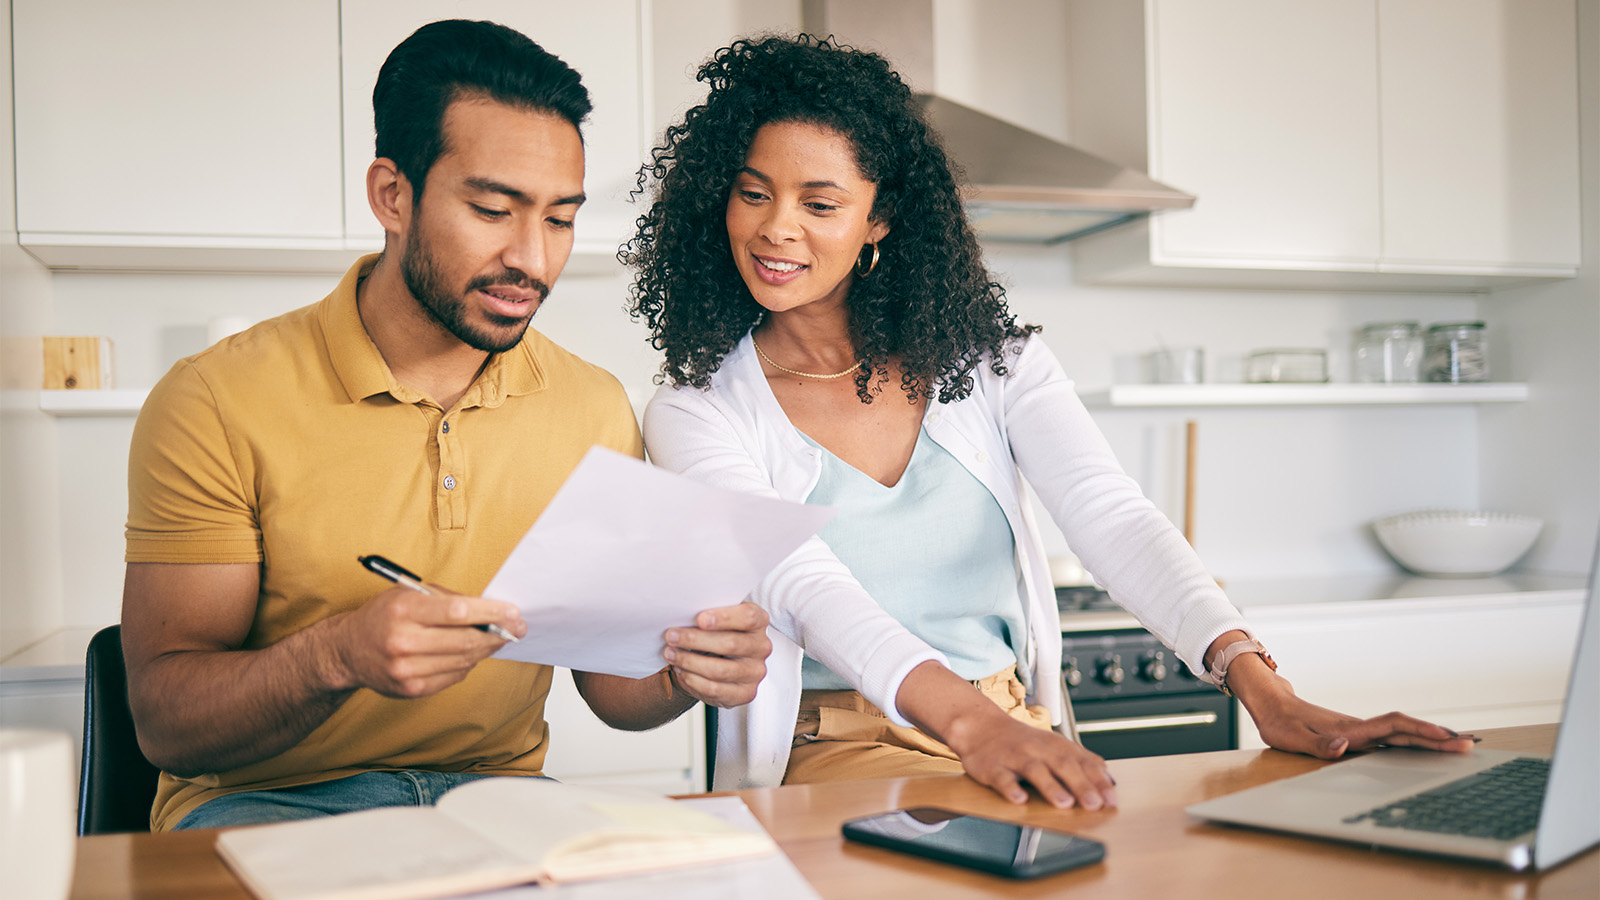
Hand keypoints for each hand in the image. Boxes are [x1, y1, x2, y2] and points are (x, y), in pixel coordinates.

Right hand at [320, 585, 525, 698]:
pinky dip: (467, 664)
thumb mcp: (409, 593)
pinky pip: (453, 676)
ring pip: (463, 661)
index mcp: (404, 610)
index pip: (458, 612)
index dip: (491, 613)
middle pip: (465, 640)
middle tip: (517, 628)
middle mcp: (403, 641)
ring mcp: (406, 670)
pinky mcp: (411, 689)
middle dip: (497, 634)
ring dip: (486, 649)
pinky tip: (471, 653)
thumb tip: (491, 609)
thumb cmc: (385, 615)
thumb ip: (447, 599)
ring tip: (497, 638)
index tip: (513, 612)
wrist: (348, 650)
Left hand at [662, 602, 771, 708]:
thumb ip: (708, 613)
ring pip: (720, 670)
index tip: (700, 619)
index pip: (748, 617)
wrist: (715, 660)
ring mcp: (755, 672)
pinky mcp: (745, 693)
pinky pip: (715, 689)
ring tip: (671, 654)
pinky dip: (693, 679)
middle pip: (730, 644)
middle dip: (695, 640)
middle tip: (671, 636)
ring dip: (689, 662)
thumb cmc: (715, 633)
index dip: (724, 617)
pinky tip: (681, 670)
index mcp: (759, 621)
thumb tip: (683, 613)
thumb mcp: (715, 617)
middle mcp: (761, 647)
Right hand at [947, 713, 1117, 810]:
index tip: (1112, 800)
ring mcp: (1015, 757)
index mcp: (1056, 746)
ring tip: (1064, 803)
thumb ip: (1082, 762)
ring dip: (1050, 787)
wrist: (981, 727)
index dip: (1099, 781)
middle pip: (1063, 765)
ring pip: (1035, 770)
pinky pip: (1002, 778)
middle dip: (1081, 785)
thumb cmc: (1022, 742)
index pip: (1083, 762)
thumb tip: (1110, 781)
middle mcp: (1038, 749)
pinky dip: (1010, 789)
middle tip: (1095, 804)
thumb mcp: (1054, 746)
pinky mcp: (992, 767)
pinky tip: (1019, 799)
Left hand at [1227, 653, 1476, 757]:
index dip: (1420, 731)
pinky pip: (1392, 738)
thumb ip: (1318, 744)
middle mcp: (1360, 728)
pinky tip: (1424, 748)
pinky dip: (1413, 741)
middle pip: (1405, 730)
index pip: (1393, 727)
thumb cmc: (1280, 723)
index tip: (1445, 737)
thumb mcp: (1292, 738)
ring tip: (1458, 745)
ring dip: (1429, 738)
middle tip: (1469, 745)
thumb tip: (1345, 746)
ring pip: (1402, 733)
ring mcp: (1360, 730)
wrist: (1272, 704)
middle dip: (1436, 737)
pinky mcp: (1357, 735)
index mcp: (1350, 729)